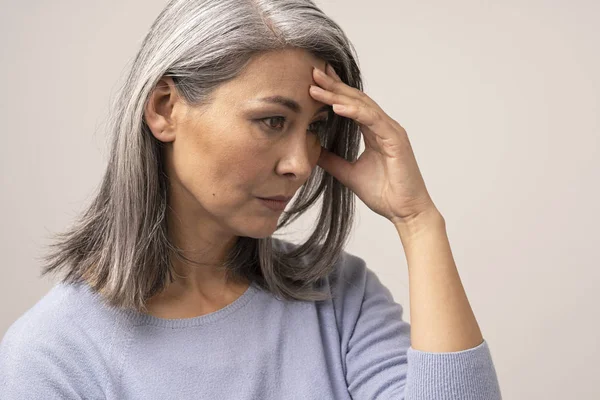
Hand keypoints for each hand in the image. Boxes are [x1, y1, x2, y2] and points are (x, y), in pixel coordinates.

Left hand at [310, 64, 437, 224]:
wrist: (406, 213)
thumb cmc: (385, 194)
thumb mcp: (349, 174)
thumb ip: (333, 161)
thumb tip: (313, 151)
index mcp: (375, 132)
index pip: (351, 106)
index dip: (333, 93)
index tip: (313, 83)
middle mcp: (384, 127)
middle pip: (356, 99)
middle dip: (333, 85)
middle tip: (313, 71)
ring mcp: (391, 131)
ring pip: (362, 105)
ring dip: (338, 94)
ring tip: (317, 86)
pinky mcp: (395, 140)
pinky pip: (372, 120)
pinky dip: (355, 111)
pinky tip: (337, 107)